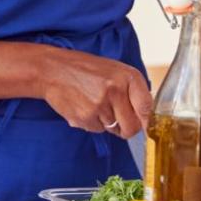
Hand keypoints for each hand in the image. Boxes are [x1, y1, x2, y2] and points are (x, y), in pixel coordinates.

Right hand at [34, 46, 152, 138]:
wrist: (53, 69)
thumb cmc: (85, 69)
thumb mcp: (115, 71)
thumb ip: (132, 91)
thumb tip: (147, 117)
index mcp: (128, 76)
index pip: (147, 108)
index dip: (146, 121)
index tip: (144, 125)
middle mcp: (116, 90)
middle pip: (132, 127)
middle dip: (126, 128)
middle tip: (116, 118)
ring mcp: (100, 104)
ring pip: (114, 130)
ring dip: (106, 123)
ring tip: (94, 103)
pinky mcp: (85, 116)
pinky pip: (97, 130)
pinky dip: (92, 123)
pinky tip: (84, 106)